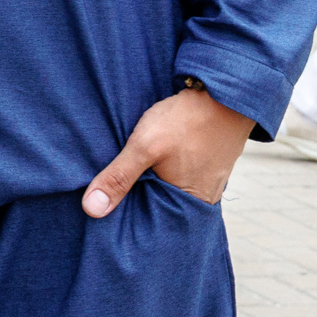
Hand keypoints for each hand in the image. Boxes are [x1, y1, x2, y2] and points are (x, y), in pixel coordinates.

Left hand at [84, 85, 253, 215]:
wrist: (224, 93)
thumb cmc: (186, 121)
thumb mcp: (145, 147)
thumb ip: (119, 178)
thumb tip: (92, 210)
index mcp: (191, 203)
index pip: (154, 224)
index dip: (131, 221)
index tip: (106, 218)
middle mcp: (204, 197)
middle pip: (164, 207)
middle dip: (141, 203)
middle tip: (112, 197)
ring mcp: (210, 180)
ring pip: (173, 189)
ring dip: (154, 184)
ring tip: (129, 178)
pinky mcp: (210, 163)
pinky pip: (183, 175)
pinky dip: (166, 171)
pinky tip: (153, 163)